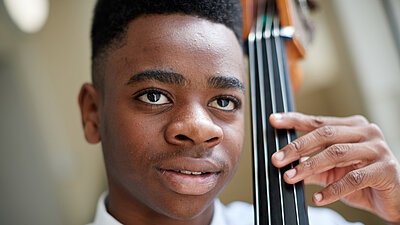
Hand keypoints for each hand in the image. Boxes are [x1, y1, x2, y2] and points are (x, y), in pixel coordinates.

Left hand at [269, 112, 399, 223]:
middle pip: (325, 134)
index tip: (274, 120)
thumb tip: (284, 163)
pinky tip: (317, 197)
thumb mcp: (332, 170)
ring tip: (290, 178)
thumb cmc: (362, 179)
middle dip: (297, 147)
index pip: (318, 121)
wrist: (395, 198)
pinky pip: (353, 179)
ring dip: (309, 166)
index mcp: (352, 126)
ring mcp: (377, 149)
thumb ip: (311, 164)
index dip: (294, 120)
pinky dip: (332, 189)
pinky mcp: (385, 170)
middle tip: (276, 159)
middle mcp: (366, 132)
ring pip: (336, 153)